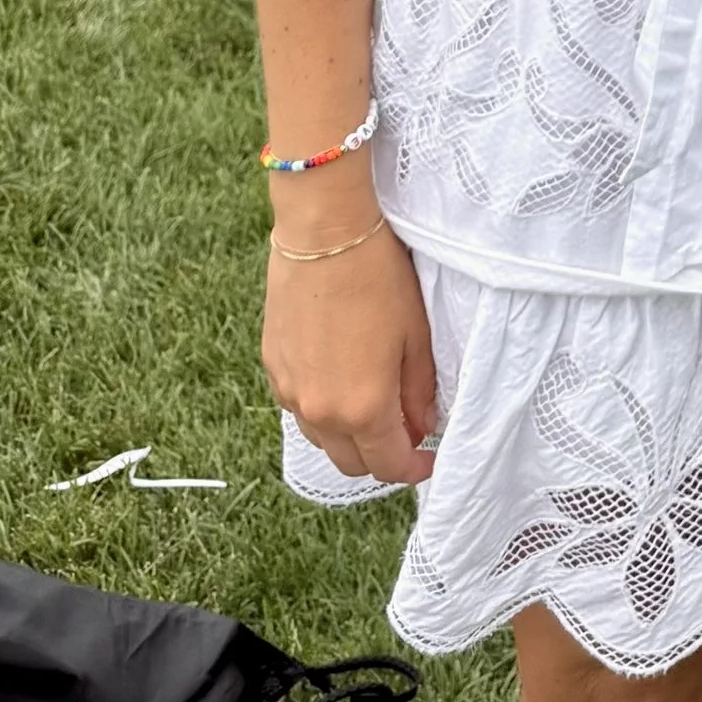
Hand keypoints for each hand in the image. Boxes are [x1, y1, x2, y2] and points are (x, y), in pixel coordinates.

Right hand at [262, 214, 438, 484]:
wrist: (323, 233)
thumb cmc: (379, 278)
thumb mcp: (416, 336)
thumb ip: (420, 391)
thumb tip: (423, 425)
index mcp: (363, 409)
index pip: (388, 466)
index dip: (413, 469)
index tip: (429, 459)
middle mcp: (320, 412)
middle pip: (350, 464)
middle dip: (381, 457)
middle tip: (405, 432)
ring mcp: (290, 392)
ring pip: (322, 439)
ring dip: (349, 436)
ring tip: (374, 403)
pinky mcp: (272, 368)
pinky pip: (299, 408)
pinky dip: (322, 409)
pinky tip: (340, 378)